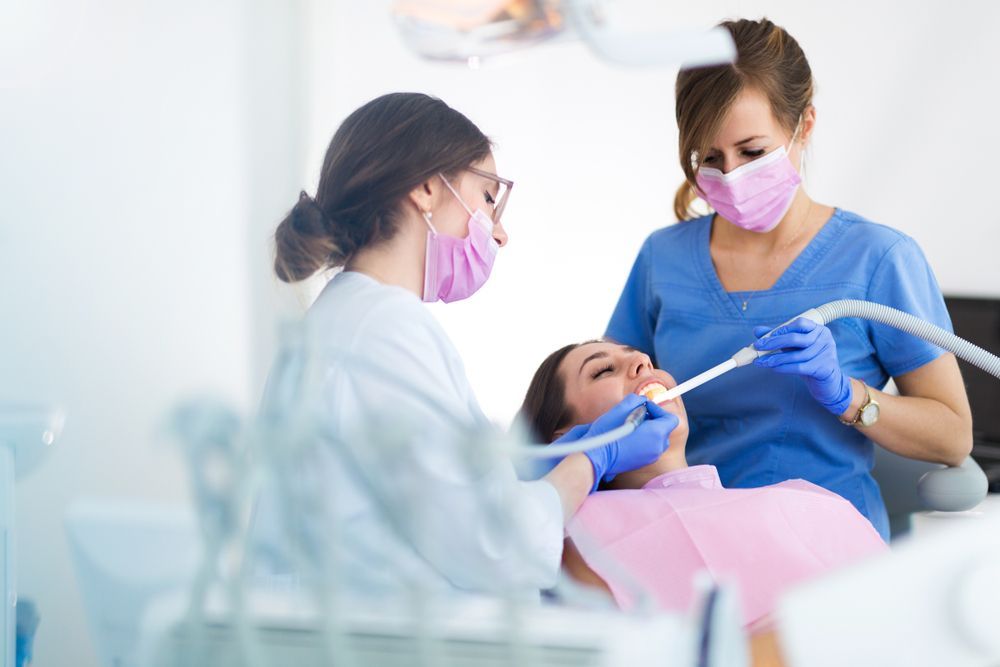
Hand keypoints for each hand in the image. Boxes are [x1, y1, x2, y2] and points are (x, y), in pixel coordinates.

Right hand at [554, 394, 677, 491]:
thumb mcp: (621, 408)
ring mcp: (651, 457)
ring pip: (657, 439)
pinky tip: (628, 437)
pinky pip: (649, 448)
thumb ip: (637, 400)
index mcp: (657, 432)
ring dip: (649, 430)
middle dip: (654, 419)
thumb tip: (642, 401)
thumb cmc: (608, 432)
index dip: (658, 409)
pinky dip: (643, 440)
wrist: (597, 455)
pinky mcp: (643, 463)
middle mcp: (658, 446)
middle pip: (665, 429)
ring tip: (632, 425)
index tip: (645, 407)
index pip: (671, 418)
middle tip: (638, 414)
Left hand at [753, 318, 852, 415]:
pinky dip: (784, 368)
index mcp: (818, 329)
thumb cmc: (809, 361)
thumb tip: (757, 331)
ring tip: (762, 362)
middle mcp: (824, 338)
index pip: (799, 323)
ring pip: (796, 355)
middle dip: (773, 343)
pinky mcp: (824, 368)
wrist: (826, 382)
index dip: (781, 329)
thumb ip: (778, 338)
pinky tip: (774, 369)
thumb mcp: (794, 347)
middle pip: (795, 338)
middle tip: (757, 347)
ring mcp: (826, 353)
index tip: (764, 337)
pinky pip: (800, 367)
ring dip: (776, 359)